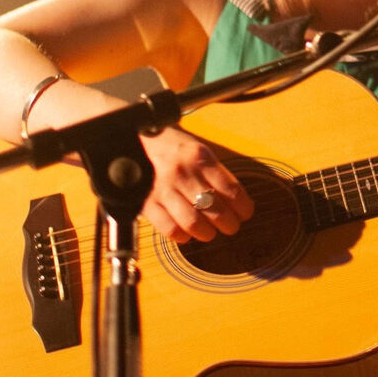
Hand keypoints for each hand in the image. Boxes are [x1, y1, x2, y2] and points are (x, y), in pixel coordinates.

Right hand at [139, 127, 256, 241]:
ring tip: (210, 232)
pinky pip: (170, 229)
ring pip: (194, 223)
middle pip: (216, 210)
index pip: (231, 190)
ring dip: (208, 233)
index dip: (243, 208)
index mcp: (199, 157)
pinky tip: (187, 233)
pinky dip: (183, 236)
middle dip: (229, 224)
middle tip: (230, 226)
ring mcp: (164, 189)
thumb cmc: (170, 147)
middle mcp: (183, 173)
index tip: (245, 213)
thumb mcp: (197, 150)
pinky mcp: (147, 203)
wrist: (132, 140)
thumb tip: (236, 200)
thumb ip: (214, 172)